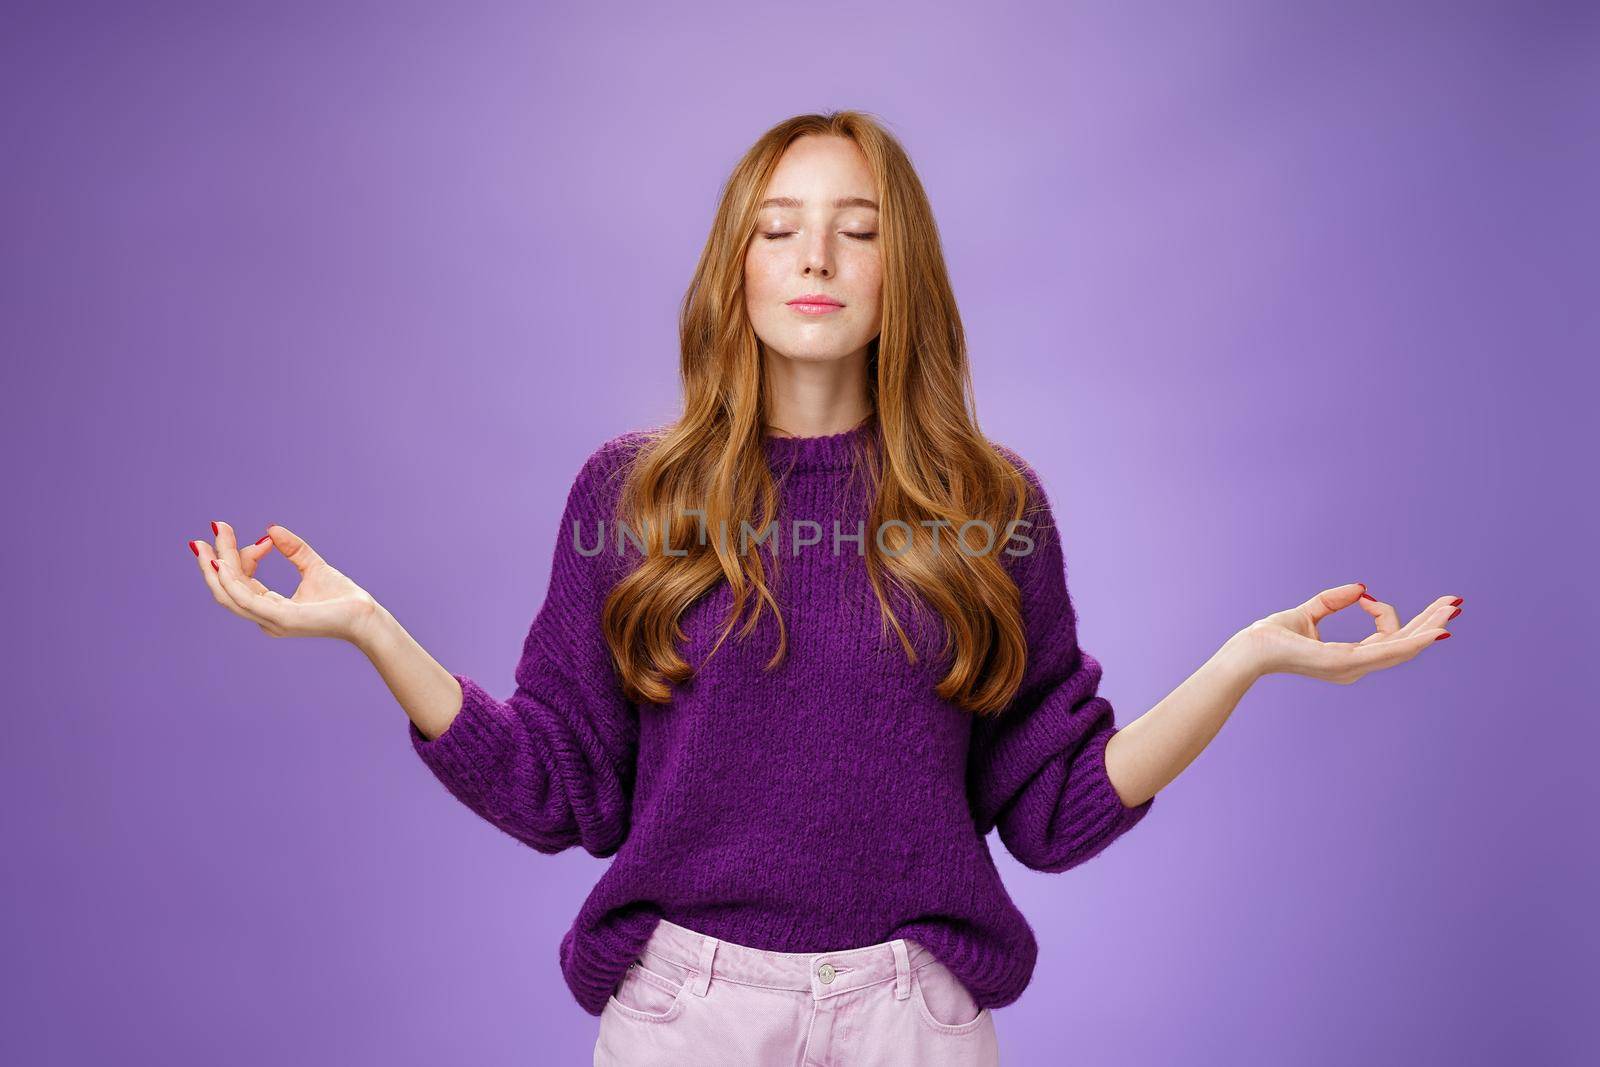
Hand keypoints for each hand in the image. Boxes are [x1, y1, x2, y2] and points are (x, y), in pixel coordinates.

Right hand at [189, 520, 380, 644]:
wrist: (365, 616)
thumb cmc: (342, 598)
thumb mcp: (313, 567)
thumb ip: (293, 549)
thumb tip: (270, 529)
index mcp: (270, 608)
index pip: (242, 582)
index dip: (242, 557)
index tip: (263, 538)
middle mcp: (265, 617)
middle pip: (229, 586)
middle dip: (216, 559)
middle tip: (214, 528)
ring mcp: (271, 620)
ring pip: (229, 593)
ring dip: (216, 567)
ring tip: (209, 543)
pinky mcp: (281, 618)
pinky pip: (245, 600)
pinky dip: (231, 582)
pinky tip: (222, 563)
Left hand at [1236, 581, 1460, 683]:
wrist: (1249, 649)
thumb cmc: (1272, 635)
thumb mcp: (1309, 613)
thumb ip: (1334, 600)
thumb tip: (1362, 588)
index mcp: (1350, 658)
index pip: (1386, 635)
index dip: (1384, 611)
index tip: (1364, 595)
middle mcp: (1356, 666)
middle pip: (1404, 644)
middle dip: (1430, 622)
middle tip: (1456, 603)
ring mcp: (1353, 667)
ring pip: (1403, 647)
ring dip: (1430, 627)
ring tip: (1453, 610)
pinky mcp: (1345, 662)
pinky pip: (1388, 651)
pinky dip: (1414, 641)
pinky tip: (1434, 632)